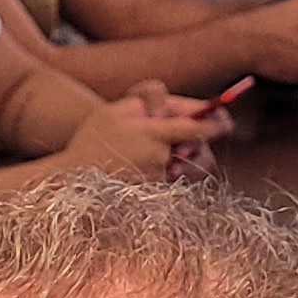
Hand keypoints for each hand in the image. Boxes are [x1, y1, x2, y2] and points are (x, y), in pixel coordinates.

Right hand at [62, 82, 226, 183]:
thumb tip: (172, 106)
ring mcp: (157, 178)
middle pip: (196, 151)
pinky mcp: (153, 195)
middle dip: (197, 145)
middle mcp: (159, 157)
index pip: (194, 128)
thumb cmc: (92, 139)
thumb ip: (146, 101)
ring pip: (184, 167)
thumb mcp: (115, 110)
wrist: (71, 179)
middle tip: (192, 141)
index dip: (214, 124)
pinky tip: (143, 170)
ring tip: (157, 156)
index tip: (226, 121)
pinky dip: (165, 175)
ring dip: (180, 161)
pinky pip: (170, 183)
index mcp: (151, 133)